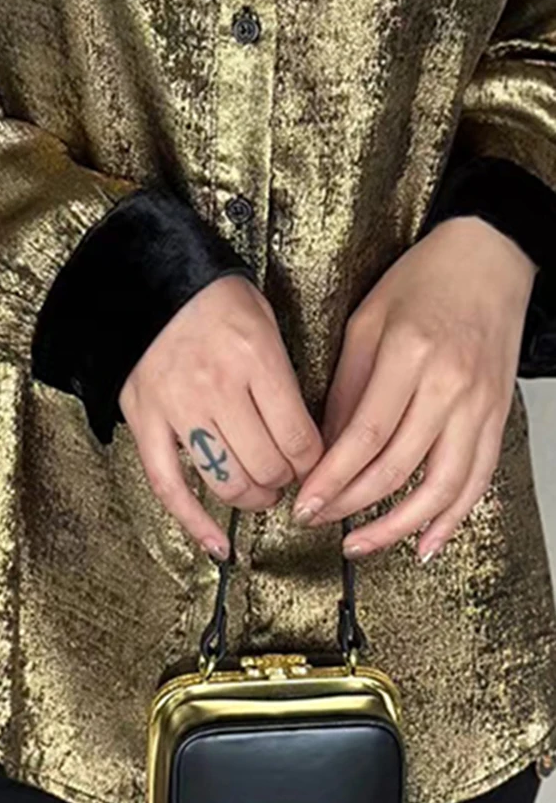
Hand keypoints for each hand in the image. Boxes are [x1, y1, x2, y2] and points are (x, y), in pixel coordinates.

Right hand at [119, 274, 322, 559]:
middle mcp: (217, 388)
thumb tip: (306, 438)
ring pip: (226, 481)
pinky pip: (170, 488)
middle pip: (268, 465)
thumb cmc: (213, 300)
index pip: (299, 438)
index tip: (318, 466)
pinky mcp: (145, 423)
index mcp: (254, 360)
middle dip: (288, 482)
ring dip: (252, 498)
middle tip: (290, 478)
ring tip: (260, 491)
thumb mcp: (264, 323)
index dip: (317, 464)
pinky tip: (219, 546)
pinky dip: (196, 523)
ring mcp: (177, 409)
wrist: (148, 282)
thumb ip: (284, 379)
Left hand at [291, 215, 537, 562]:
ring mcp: (480, 405)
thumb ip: (346, 387)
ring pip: (441, 487)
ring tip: (363, 544)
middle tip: (318, 521)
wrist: (489, 258)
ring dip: (399, 526)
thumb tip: (324, 446)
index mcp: (410, 356)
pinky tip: (426, 541)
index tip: (305, 503)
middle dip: (351, 505)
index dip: (332, 479)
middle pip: (397, 468)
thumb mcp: (366, 322)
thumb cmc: (424, 280)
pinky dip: (452, 517)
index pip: (364, 437)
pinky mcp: (497, 417)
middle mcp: (450, 386)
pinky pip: (478, 480)